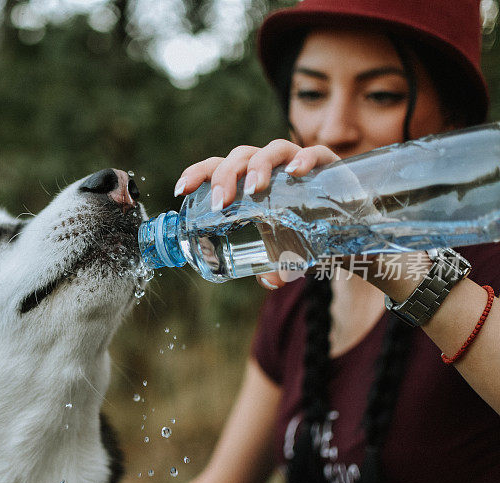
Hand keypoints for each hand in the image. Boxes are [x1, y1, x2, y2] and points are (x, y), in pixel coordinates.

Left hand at [174, 140, 340, 289]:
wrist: (354, 234)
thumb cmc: (310, 238)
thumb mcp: (286, 254)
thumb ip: (276, 266)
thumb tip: (269, 280)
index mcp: (251, 183)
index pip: (219, 167)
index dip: (199, 173)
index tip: (181, 189)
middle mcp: (272, 167)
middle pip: (241, 157)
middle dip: (226, 177)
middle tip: (220, 203)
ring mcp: (300, 163)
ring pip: (273, 149)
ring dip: (259, 167)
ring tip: (254, 190)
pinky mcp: (330, 165)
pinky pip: (316, 152)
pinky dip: (305, 158)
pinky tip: (296, 172)